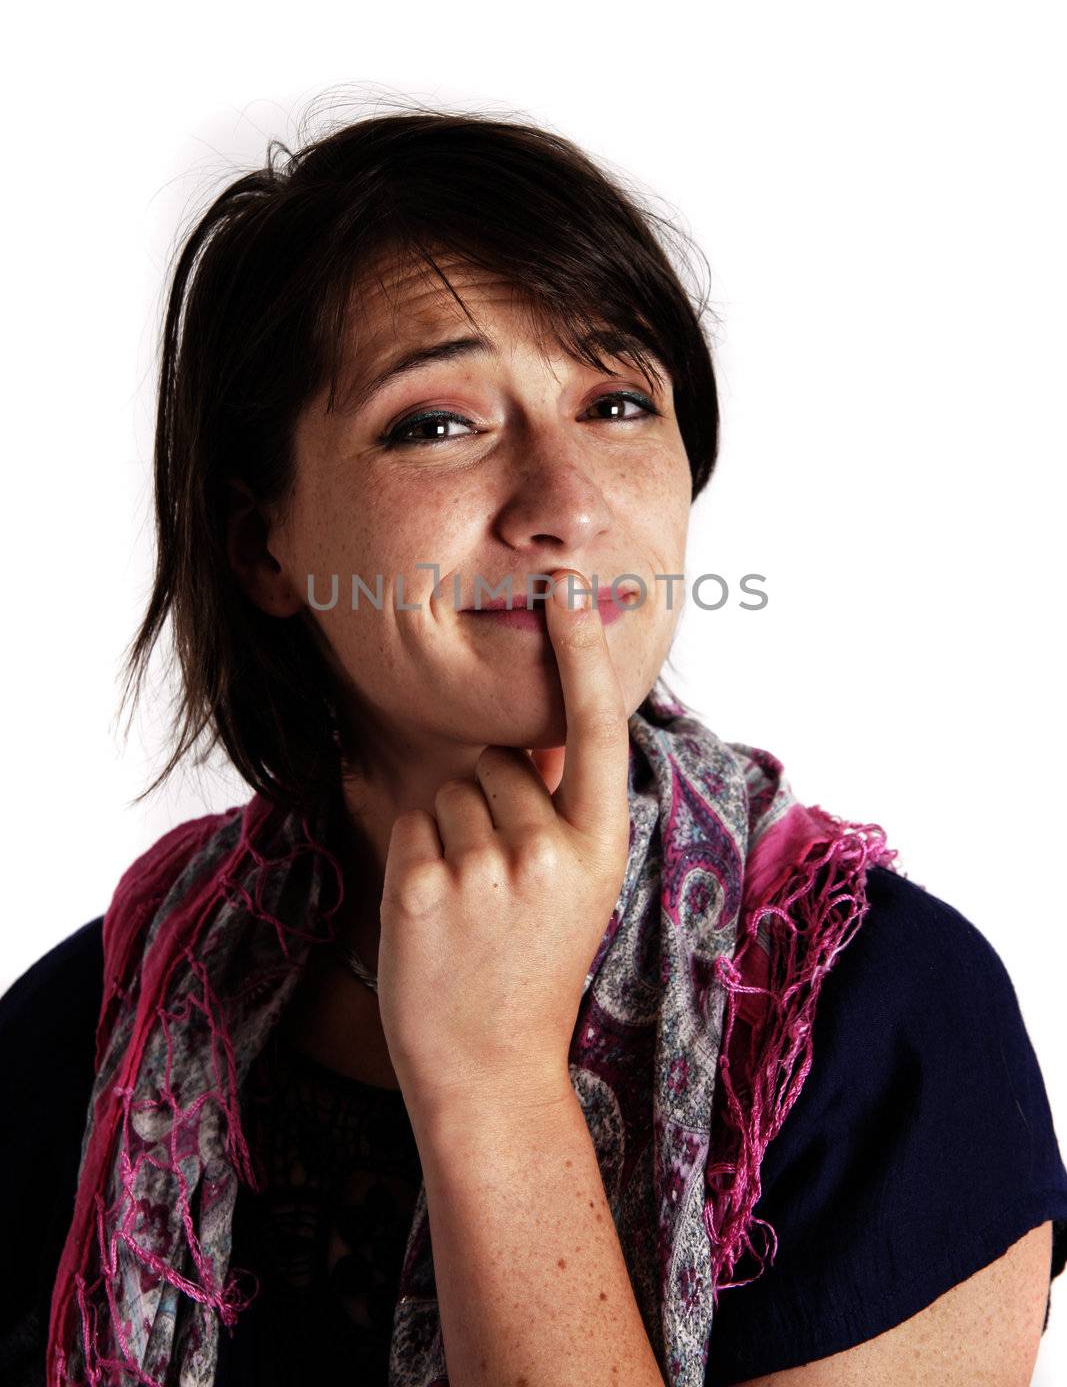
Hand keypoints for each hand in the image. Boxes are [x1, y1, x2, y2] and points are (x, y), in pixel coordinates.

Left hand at [376, 569, 631, 1126]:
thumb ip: (563, 807)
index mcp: (603, 844)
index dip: (581, 651)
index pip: (595, 727)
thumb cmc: (533, 965)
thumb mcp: (577, 887)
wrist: (490, 1069)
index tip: (565, 583)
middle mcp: (552, 849)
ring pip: (448, 786)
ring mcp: (488, 869)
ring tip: (470, 906)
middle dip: (487, 797)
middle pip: (495, 758)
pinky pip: (407, 819)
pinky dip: (412, 853)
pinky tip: (435, 915)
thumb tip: (535, 730)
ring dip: (448, 829)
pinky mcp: (427, 886)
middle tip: (500, 886)